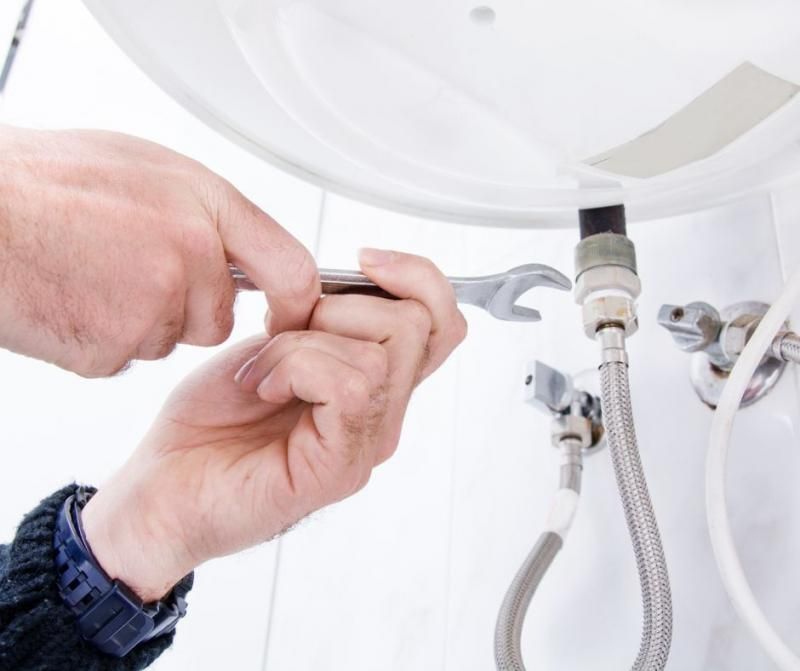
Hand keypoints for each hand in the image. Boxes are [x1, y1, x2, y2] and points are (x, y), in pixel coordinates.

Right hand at [0, 125, 318, 375]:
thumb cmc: (44, 182)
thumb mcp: (142, 166)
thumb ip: (200, 210)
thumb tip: (233, 242)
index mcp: (205, 203)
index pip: (291, 267)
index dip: (294, 302)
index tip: (287, 317)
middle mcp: (190, 254)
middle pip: (216, 317)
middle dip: (184, 308)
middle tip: (128, 271)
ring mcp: (154, 305)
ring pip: (167, 337)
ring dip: (136, 320)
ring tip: (88, 273)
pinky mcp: (115, 347)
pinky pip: (123, 357)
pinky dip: (99, 338)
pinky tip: (71, 299)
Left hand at [81, 250, 466, 600]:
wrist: (163, 491)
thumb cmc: (209, 423)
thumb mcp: (271, 343)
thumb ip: (323, 319)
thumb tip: (352, 285)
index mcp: (374, 384)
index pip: (441, 322)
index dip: (417, 277)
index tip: (363, 260)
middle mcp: (382, 415)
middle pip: (415, 324)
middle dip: (336, 307)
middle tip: (281, 335)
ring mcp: (366, 444)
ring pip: (379, 354)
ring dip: (302, 343)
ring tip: (261, 371)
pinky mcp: (340, 468)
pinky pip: (350, 386)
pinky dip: (296, 368)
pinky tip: (263, 388)